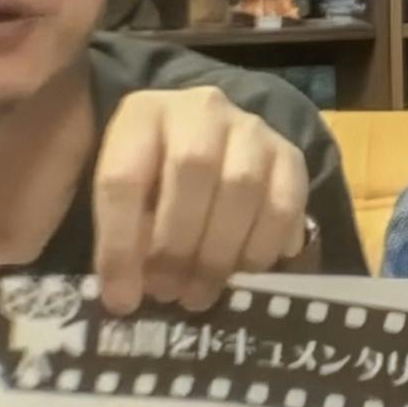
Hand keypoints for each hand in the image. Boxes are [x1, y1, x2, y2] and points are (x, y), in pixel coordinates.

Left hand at [92, 87, 309, 314]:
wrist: (211, 147)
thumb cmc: (155, 179)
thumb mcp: (123, 196)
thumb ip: (119, 236)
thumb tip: (124, 295)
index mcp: (142, 115)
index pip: (123, 177)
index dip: (119, 244)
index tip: (120, 297)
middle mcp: (200, 110)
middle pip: (191, 168)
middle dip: (177, 246)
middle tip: (168, 292)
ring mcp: (250, 129)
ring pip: (242, 186)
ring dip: (218, 254)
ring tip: (198, 293)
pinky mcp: (288, 155)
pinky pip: (284, 205)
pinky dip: (261, 249)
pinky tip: (241, 274)